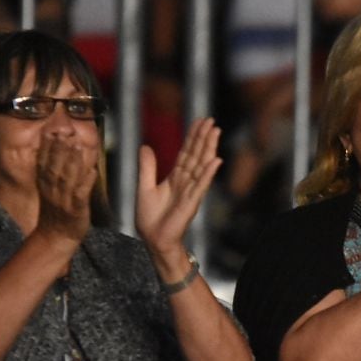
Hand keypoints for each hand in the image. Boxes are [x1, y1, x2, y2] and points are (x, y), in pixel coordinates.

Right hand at [34, 136, 95, 244]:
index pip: (44, 162)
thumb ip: (50, 169)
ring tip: (77, 144)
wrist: (55, 237)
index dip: (46, 146)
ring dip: (73, 161)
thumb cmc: (55, 211)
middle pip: (55, 166)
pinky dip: (86, 182)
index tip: (50, 130)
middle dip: (59, 148)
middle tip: (64, 131)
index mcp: (45, 183)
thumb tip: (54, 147)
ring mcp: (64, 199)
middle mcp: (52, 189)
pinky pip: (81, 194)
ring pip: (67, 177)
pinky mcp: (76, 209)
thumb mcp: (47, 188)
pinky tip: (92, 171)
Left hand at [136, 117, 221, 254]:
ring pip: (202, 165)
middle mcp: (186, 182)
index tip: (200, 122)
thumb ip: (147, 167)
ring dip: (209, 149)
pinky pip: (202, 185)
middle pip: (197, 155)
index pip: (186, 153)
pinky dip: (209, 172)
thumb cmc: (150, 218)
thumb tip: (145, 146)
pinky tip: (216, 160)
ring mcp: (191, 191)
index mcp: (175, 178)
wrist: (153, 240)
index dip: (193, 137)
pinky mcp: (192, 203)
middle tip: (211, 121)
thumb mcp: (144, 187)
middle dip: (204, 137)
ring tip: (216, 132)